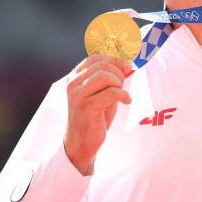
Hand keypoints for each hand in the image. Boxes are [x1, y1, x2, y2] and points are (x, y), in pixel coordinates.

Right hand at [63, 54, 131, 174]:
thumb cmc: (93, 117)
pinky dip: (124, 95)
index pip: (94, 58)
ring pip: (105, 76)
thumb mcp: (100, 93)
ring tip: (121, 95)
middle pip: (102, 66)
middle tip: (122, 87)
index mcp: (74, 78)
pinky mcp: (87, 107)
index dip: (113, 59)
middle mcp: (73, 84)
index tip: (126, 67)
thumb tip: (128, 65)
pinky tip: (126, 102)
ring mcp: (78, 95)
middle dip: (118, 74)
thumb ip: (109, 79)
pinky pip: (112, 93)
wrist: (81, 143)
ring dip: (119, 84)